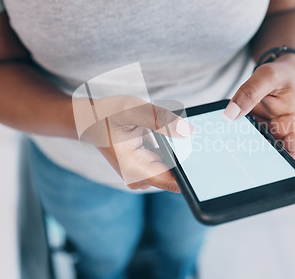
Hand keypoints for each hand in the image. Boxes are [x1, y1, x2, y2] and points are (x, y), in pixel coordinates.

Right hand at [77, 95, 193, 191]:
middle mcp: (139, 178)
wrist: (87, 120)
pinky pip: (167, 163)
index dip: (192, 176)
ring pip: (173, 168)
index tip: (207, 161)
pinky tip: (172, 135)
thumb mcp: (133, 110)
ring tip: (180, 135)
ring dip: (180, 153)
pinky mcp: (145, 168)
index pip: (175, 184)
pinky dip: (172, 151)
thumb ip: (161, 120)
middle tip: (199, 139)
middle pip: (176, 176)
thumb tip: (188, 131)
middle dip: (189, 160)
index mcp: (135, 169)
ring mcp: (142, 175)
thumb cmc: (106, 114)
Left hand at [224, 55, 294, 161]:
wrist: (279, 72)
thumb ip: (249, 93)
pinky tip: (218, 139)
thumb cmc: (282, 75)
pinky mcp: (251, 132)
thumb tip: (230, 114)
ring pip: (251, 153)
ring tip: (221, 152)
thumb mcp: (268, 76)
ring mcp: (264, 136)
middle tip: (232, 162)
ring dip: (237, 153)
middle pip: (267, 161)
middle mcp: (280, 137)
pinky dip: (230, 140)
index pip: (291, 160)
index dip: (279, 171)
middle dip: (250, 165)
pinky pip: (240, 140)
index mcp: (294, 130)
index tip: (258, 174)